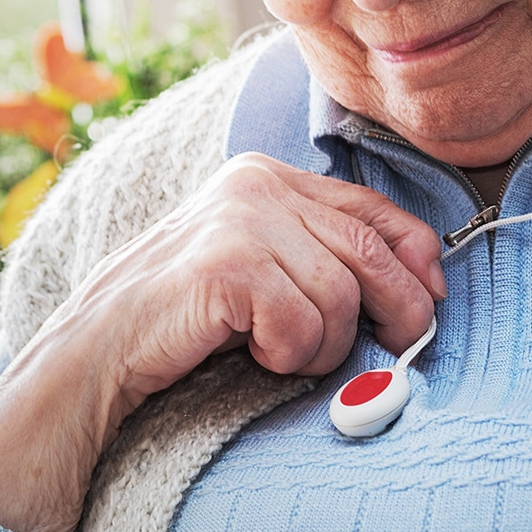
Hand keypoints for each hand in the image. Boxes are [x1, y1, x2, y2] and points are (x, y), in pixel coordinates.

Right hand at [0, 152, 445, 531]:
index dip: (416, 254)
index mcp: (266, 176)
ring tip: (276, 352)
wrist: (99, 348)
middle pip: (369, 249)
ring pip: (340, 297)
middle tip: (398, 347)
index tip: (432, 296)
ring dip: (320, 345)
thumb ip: (319, 253)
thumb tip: (418, 279)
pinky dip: (287, 356)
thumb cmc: (183, 317)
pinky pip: (303, 326)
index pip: (372, 206)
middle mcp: (255, 185)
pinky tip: (250, 354)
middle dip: (397, 307)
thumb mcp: (258, 265)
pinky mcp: (229, 265)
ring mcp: (240, 220)